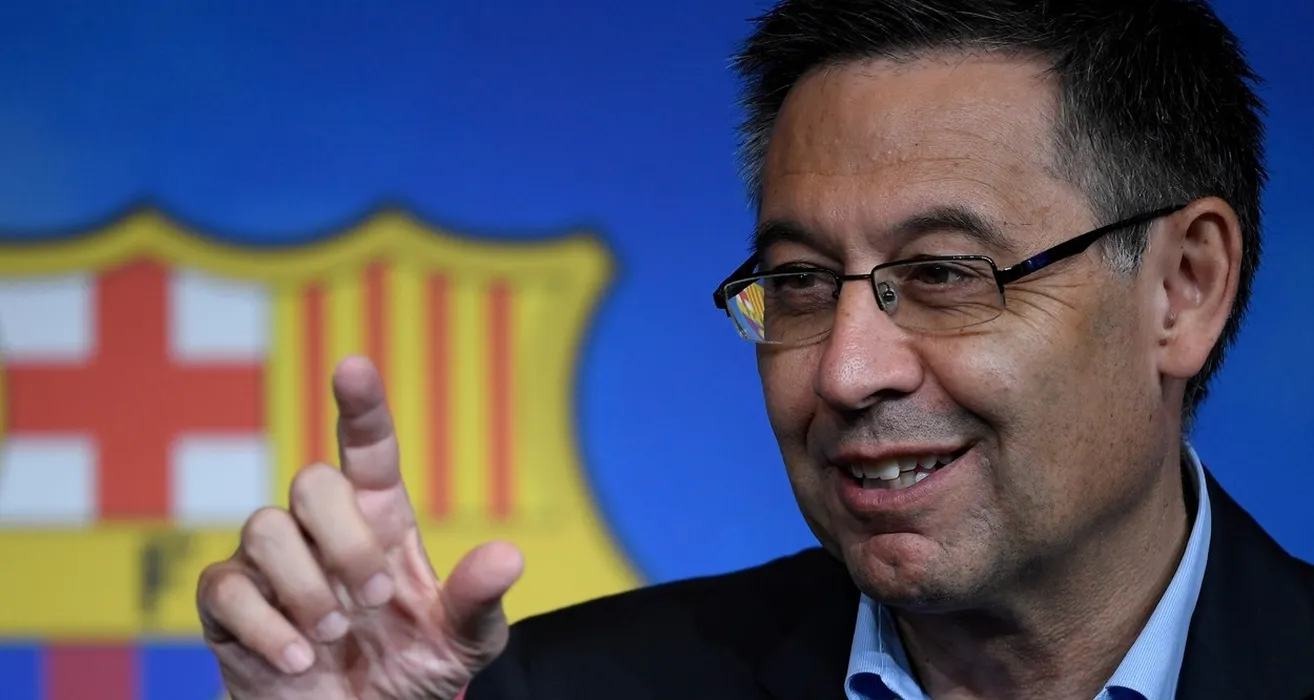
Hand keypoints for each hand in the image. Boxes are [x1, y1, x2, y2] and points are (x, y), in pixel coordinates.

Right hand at [197, 356, 523, 698]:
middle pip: (312, 481)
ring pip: (264, 529)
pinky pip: (225, 589)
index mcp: (380, 518)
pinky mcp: (227, 605)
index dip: (360, 405)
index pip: (367, 447)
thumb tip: (510, 556)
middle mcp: (320, 527)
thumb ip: (479, 600)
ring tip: (331, 638)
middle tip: (374, 599)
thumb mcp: (461, 642)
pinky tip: (297, 663)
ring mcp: (269, 562)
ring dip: (305, 588)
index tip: (353, 367)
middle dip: (344, 540)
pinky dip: (264, 628)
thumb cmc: (409, 669)